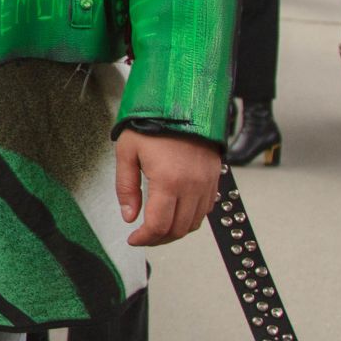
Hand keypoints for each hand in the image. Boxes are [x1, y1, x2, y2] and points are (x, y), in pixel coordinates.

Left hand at [115, 131, 220, 247]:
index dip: (144, 238)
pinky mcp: (214, 178)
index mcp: (168, 181)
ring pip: (194, 223)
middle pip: (178, 229)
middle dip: (158, 239)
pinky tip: (176, 212)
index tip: (133, 239)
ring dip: (175, 231)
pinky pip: (206, 209)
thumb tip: (129, 216)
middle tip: (143, 236)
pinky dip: (191, 217)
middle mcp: (192, 186)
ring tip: (157, 227)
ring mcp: (207, 183)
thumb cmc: (152, 122)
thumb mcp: (127, 152)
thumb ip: (126, 187)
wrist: (182, 101)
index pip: (159, 225)